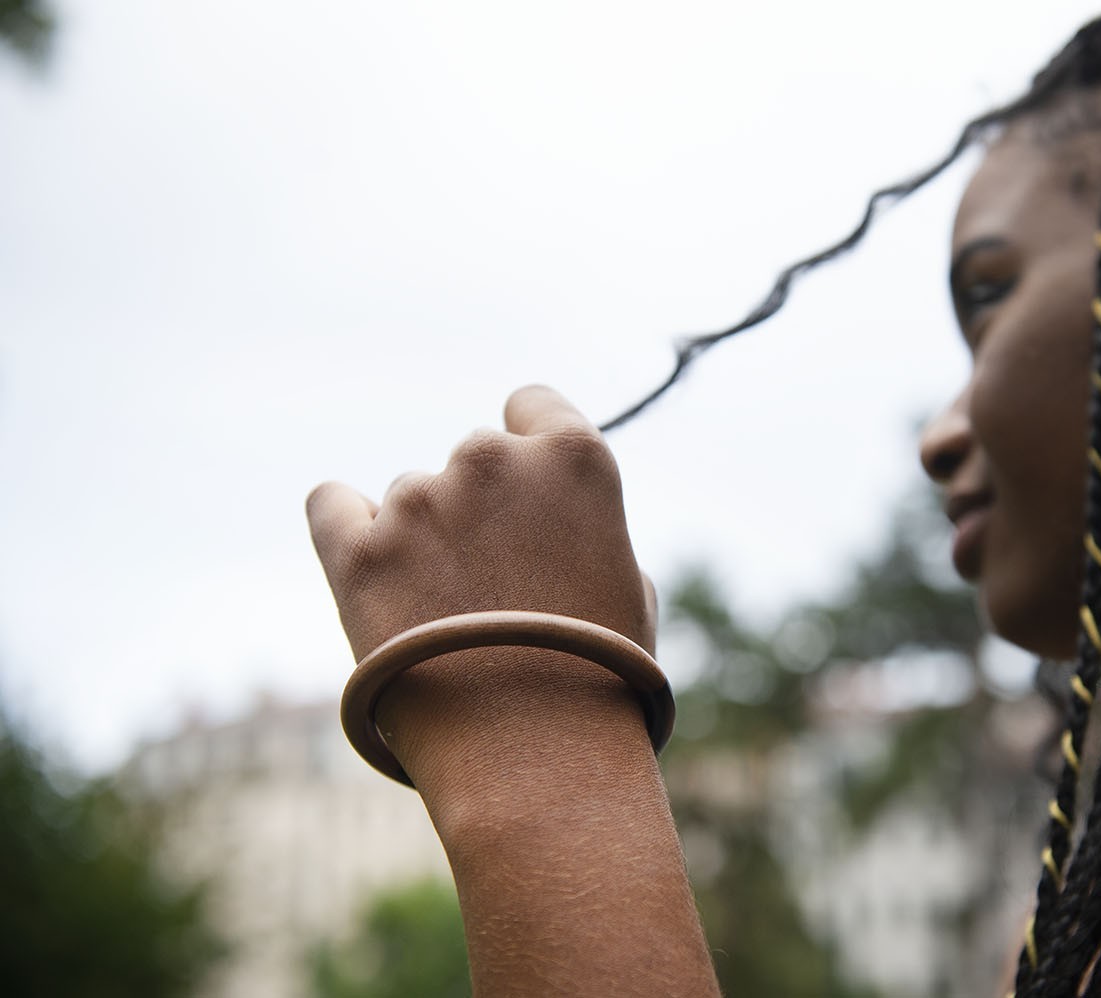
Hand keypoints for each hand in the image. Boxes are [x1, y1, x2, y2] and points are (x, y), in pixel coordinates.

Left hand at [306, 384, 656, 667]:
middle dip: (483, 505)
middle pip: (476, 457)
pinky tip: (367, 563)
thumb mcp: (629, 584)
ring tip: (449, 618)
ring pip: (411, 494)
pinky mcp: (356, 551)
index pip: (533, 405)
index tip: (530, 496)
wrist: (534, 760)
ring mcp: (418, 500)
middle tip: (496, 579)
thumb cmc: (599, 679)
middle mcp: (492, 461)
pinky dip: (348, 526)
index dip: (533, 452)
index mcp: (574, 457)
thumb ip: (582, 525)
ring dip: (426, 536)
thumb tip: (545, 523)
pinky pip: (331, 505)